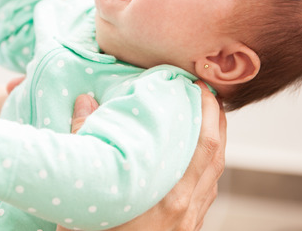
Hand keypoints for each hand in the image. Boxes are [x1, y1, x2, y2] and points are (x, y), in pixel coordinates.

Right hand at [57, 81, 225, 230]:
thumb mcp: (85, 190)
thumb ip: (84, 140)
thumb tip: (85, 101)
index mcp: (167, 194)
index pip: (203, 143)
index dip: (207, 110)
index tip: (198, 85)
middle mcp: (185, 207)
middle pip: (215, 154)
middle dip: (217, 118)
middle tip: (209, 91)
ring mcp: (188, 221)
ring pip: (215, 174)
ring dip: (216, 141)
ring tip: (208, 117)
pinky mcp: (186, 230)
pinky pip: (207, 192)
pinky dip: (208, 167)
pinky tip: (198, 159)